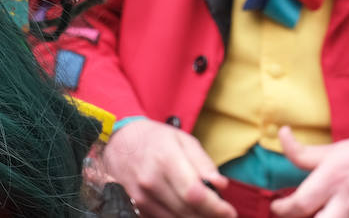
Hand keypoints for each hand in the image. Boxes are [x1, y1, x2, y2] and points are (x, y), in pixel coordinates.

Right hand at [99, 118, 234, 217]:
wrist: (119, 142)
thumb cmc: (155, 139)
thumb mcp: (183, 140)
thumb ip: (203, 163)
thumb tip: (220, 185)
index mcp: (166, 159)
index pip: (194, 193)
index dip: (215, 207)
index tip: (230, 212)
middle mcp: (151, 181)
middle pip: (186, 211)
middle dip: (209, 216)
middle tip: (222, 214)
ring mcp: (140, 196)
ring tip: (206, 213)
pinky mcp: (135, 207)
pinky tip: (188, 212)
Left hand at [270, 127, 348, 217]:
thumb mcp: (335, 150)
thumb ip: (303, 152)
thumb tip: (281, 134)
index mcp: (333, 179)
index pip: (298, 205)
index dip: (281, 209)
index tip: (278, 205)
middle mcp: (346, 201)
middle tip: (296, 214)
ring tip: (317, 212)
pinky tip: (335, 215)